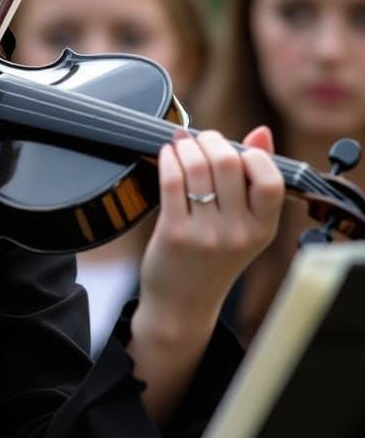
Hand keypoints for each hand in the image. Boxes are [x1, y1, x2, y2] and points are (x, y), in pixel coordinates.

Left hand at [137, 125, 283, 340]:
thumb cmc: (213, 258)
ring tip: (181, 143)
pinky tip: (167, 155)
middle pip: (228, 162)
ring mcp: (205, 234)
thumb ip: (255, 181)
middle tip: (201, 139)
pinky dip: (168, 159)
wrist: (182, 305)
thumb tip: (262, 132)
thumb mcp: (246, 227)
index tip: (235, 148)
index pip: (270, 178)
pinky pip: (171, 181)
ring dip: (186, 145)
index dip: (252, 154)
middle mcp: (238, 233)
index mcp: (264, 229)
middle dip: (211, 140)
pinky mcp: (174, 233)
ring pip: (196, 167)